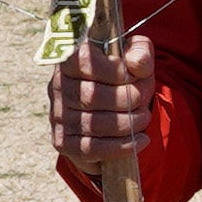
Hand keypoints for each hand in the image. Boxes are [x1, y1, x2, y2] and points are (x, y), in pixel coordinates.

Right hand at [51, 29, 161, 161]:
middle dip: (127, 100)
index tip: (134, 77)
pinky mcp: (63, 141)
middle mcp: (58, 86)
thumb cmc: (123, 75)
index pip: (86, 61)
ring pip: (94, 124)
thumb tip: (136, 64)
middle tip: (143, 102)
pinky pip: (92, 148)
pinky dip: (120, 147)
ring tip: (144, 119)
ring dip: (127, 124)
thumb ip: (140, 53)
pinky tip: (139, 141)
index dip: (115, 71)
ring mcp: (57, 115)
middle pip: (92, 96)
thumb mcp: (135, 56)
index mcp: (71, 59)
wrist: (110, 109)